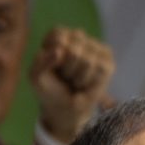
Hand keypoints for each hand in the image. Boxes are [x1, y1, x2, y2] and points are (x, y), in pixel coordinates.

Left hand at [32, 27, 114, 143]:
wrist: (63, 108)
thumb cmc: (49, 89)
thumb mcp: (35, 77)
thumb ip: (40, 62)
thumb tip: (59, 51)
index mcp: (58, 36)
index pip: (58, 36)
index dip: (51, 56)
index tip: (50, 66)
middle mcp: (78, 37)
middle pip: (74, 49)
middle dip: (66, 68)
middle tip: (63, 75)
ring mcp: (95, 48)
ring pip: (87, 60)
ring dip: (77, 77)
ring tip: (73, 80)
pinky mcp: (108, 62)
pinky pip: (100, 68)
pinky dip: (89, 80)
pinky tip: (85, 83)